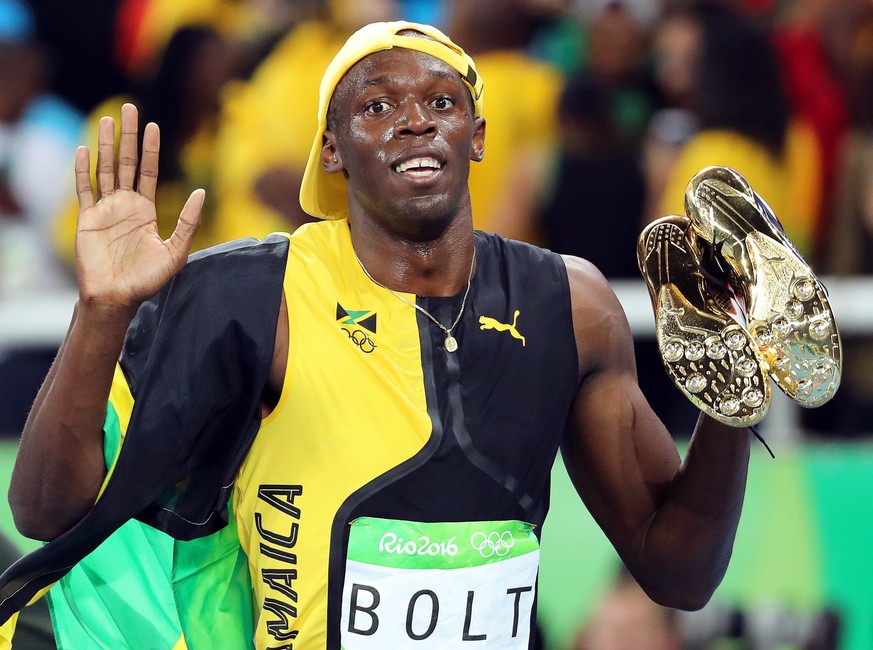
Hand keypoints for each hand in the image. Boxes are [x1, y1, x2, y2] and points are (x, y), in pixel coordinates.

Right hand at [74, 103, 203, 313]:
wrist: (117, 297)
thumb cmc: (147, 279)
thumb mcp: (176, 251)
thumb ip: (188, 222)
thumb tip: (201, 193)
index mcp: (146, 210)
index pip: (149, 171)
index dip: (151, 149)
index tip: (153, 125)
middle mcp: (125, 205)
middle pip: (127, 162)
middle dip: (128, 135)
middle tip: (129, 107)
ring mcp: (105, 210)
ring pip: (105, 169)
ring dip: (106, 144)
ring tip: (107, 119)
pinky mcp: (87, 218)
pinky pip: (84, 189)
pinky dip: (83, 170)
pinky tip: (84, 150)